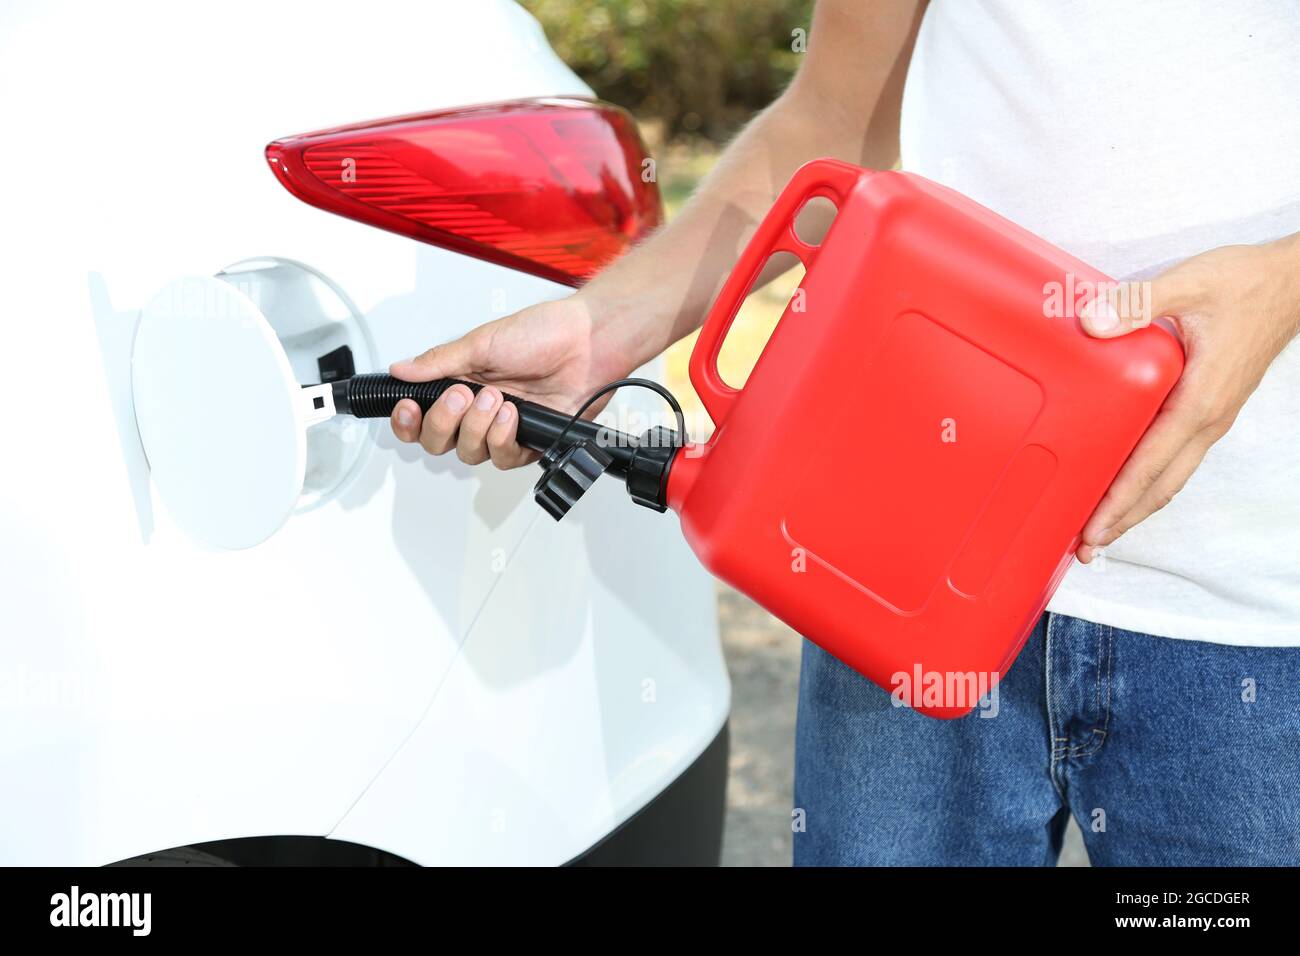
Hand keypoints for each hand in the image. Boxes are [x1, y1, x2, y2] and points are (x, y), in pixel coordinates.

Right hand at [388, 293, 635, 468]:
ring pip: (470, 454)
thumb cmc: (542, 334)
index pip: (421, 416)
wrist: (587, 343)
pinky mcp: (529, 442)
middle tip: (461, 396)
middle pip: (439, 443)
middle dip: (443, 423)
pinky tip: (514, 416)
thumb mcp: (482, 342)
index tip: (408, 408)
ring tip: (497, 399)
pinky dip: (504, 438)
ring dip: (477, 428)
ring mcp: (503, 428)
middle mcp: (478, 410)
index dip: (409, 422)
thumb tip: (401, 370)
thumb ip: (439, 362)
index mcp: (461, 383)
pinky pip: (504, 459)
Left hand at [1076, 234, 1299, 561]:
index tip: (1093, 528)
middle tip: (1087, 548)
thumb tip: (1091, 322)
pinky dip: (1150, 480)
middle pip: (1160, 486)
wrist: (1294, 281)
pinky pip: (1177, 456)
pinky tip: (1127, 482)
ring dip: (1136, 505)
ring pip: (1171, 476)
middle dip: (1123, 520)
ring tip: (1102, 529)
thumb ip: (1137, 303)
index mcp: (1199, 401)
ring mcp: (1212, 418)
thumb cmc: (1245, 282)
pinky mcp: (1211, 409)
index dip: (1119, 501)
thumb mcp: (1188, 283)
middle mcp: (1208, 420)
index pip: (1150, 464)